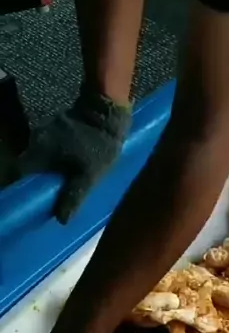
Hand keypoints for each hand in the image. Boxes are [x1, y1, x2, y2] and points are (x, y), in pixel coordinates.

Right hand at [17, 85, 130, 223]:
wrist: (107, 112)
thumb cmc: (98, 145)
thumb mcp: (89, 175)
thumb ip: (73, 196)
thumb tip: (61, 220)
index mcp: (38, 153)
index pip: (17, 173)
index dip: (18, 188)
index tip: (24, 202)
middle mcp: (35, 141)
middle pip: (26, 166)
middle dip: (33, 183)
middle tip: (43, 201)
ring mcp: (44, 132)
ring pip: (38, 158)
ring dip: (44, 172)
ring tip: (54, 189)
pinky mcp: (55, 129)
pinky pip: (48, 150)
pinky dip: (53, 162)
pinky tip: (63, 172)